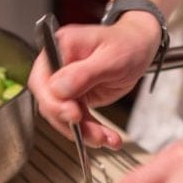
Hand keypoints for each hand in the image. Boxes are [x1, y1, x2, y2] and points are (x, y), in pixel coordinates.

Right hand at [27, 15, 160, 147]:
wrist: (139, 47)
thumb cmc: (127, 44)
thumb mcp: (111, 57)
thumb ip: (83, 73)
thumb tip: (58, 88)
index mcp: (61, 48)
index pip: (43, 80)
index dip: (54, 102)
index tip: (74, 115)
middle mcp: (58, 66)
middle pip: (51, 102)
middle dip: (71, 123)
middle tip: (93, 135)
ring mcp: (66, 84)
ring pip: (64, 116)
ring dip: (84, 132)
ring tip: (106, 138)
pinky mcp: (76, 97)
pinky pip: (78, 120)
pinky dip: (92, 131)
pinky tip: (108, 137)